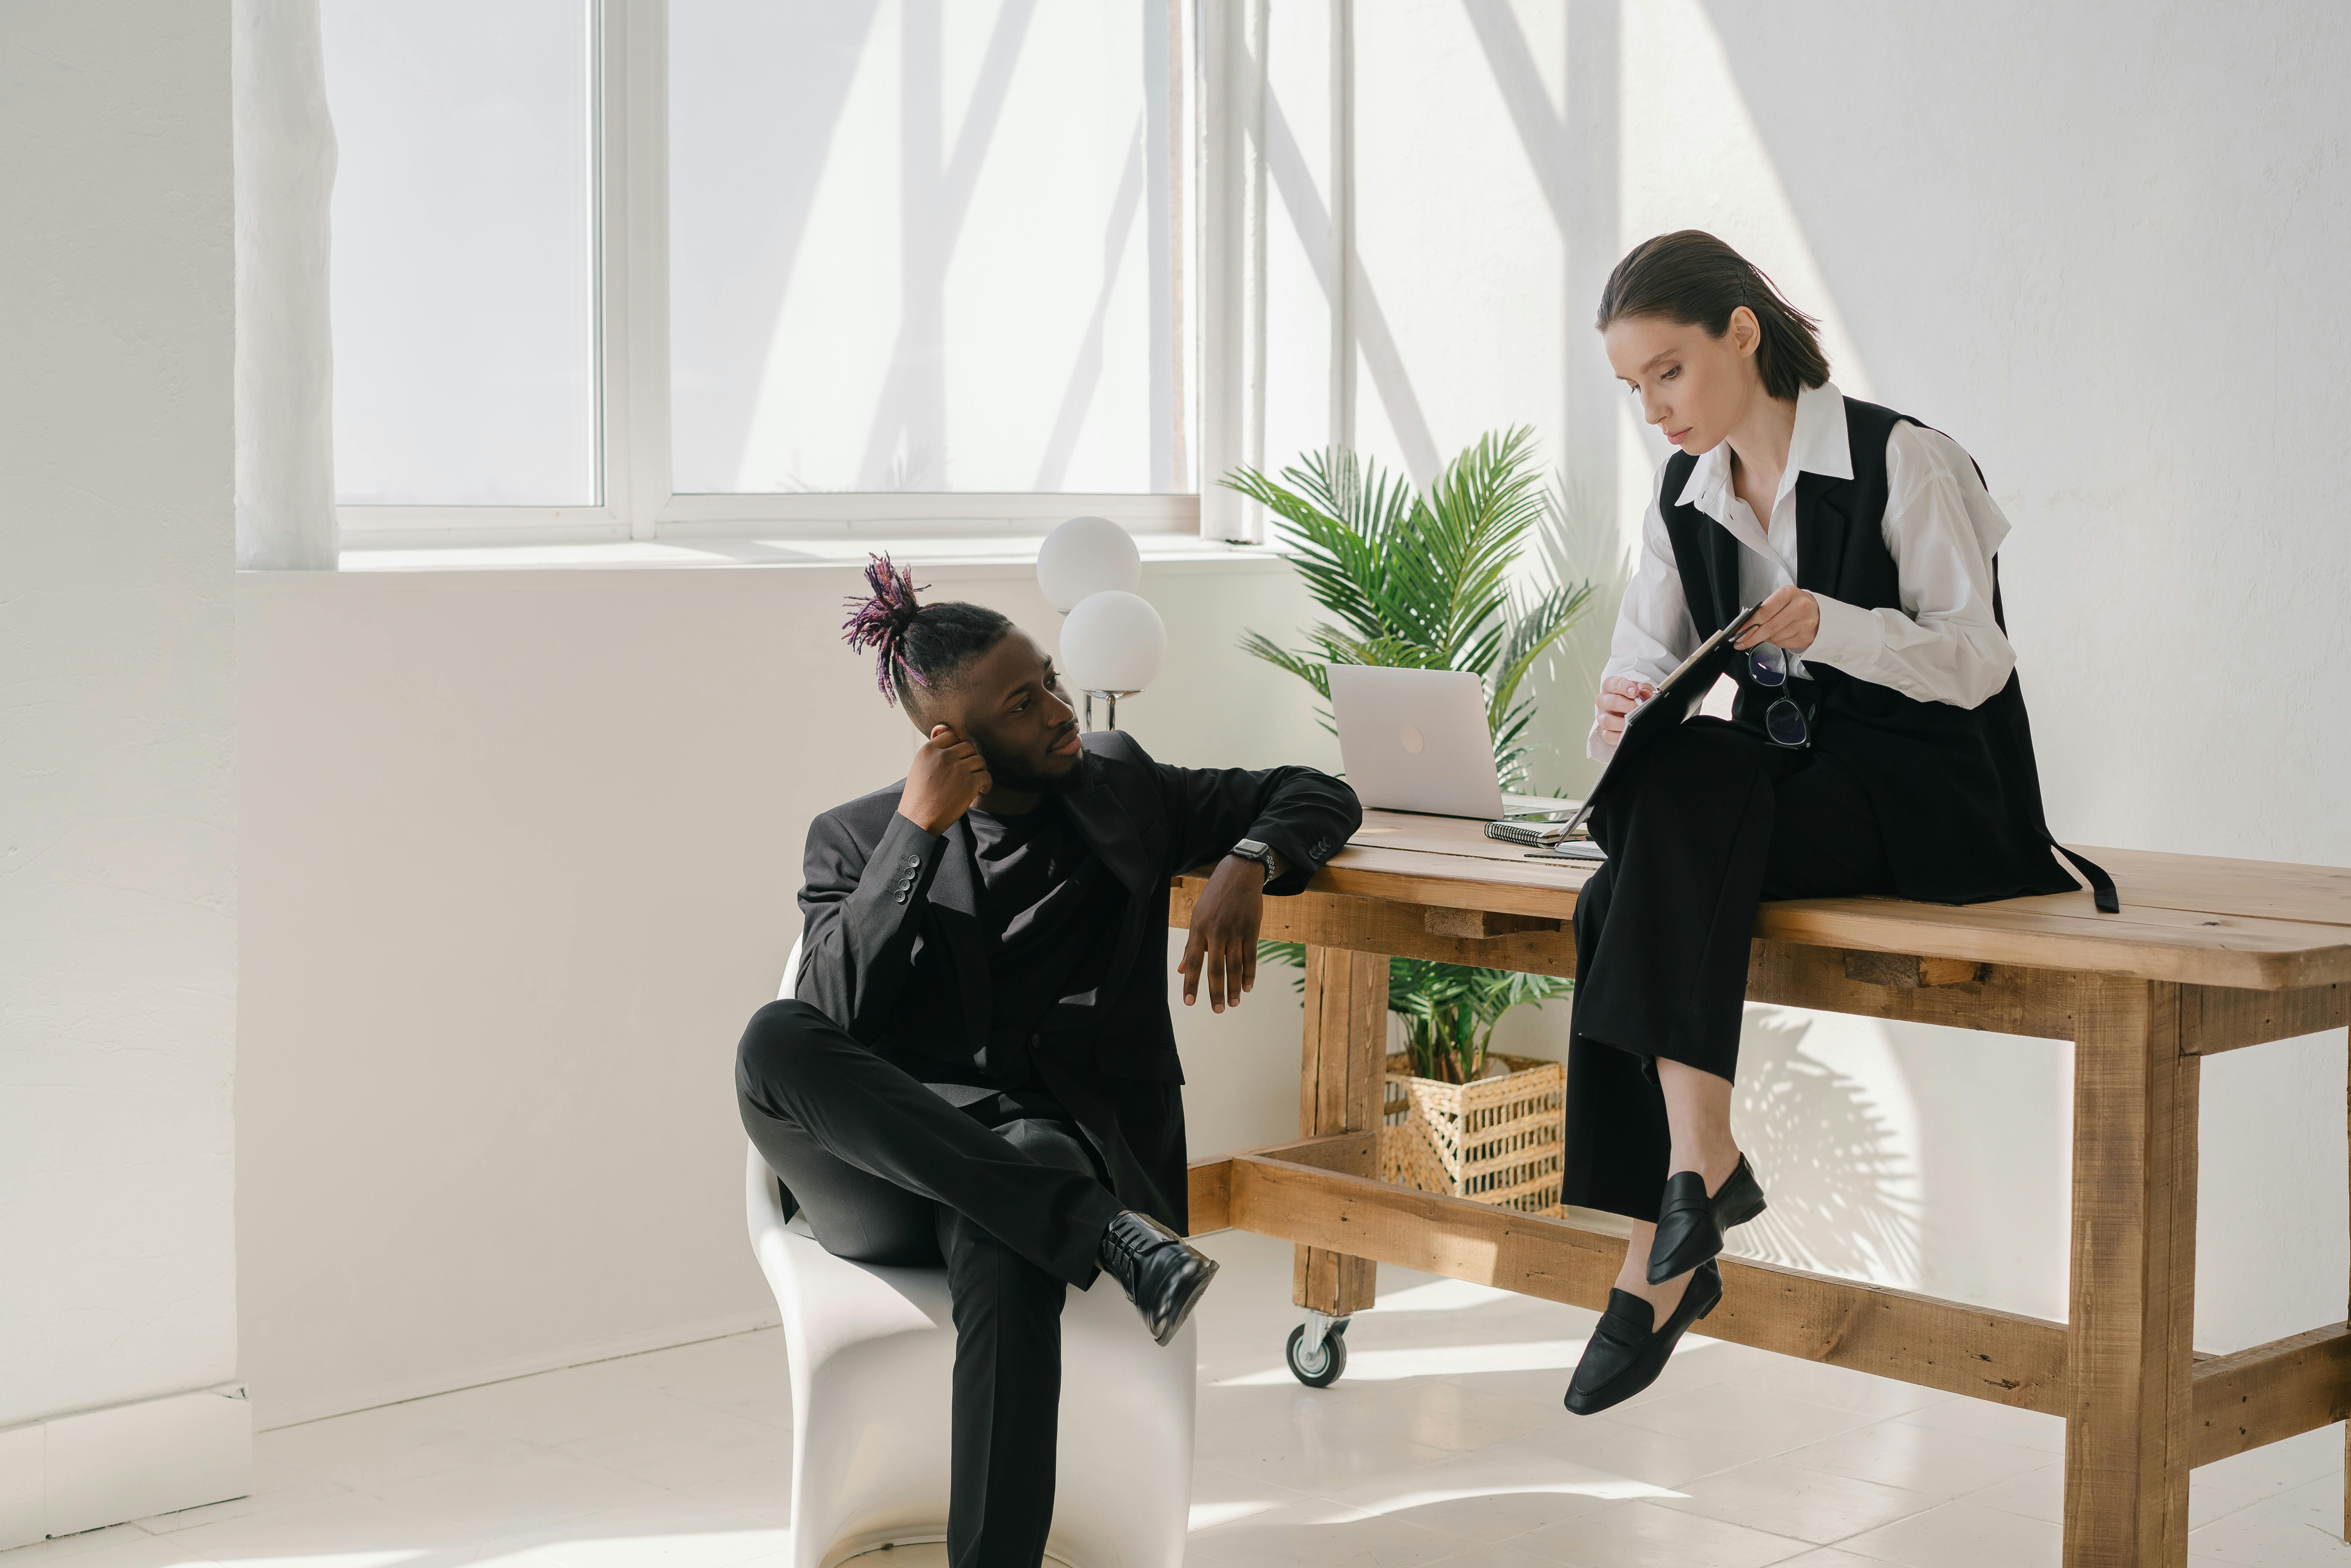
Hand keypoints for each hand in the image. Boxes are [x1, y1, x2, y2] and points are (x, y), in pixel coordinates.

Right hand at [899, 725, 992, 833]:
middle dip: (970, 758)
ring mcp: (958, 769)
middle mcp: (944, 756)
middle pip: (968, 746)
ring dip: (979, 770)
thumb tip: (946, 731)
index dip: (958, 745)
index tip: (959, 757)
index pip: (952, 735)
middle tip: (968, 771)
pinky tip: (982, 790)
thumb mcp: (920, 766)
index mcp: (929, 750)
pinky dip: (987, 783)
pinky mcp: (969, 784)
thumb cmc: (919, 796)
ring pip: (979, 760)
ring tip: (975, 781)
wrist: (918, 820)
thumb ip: (934, 751)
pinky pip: (986, 776)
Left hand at [1179, 855, 1264, 1012]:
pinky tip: (1248, 988)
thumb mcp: (1198, 916)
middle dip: (1216, 992)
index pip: (1194, 962)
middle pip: (1215, 968)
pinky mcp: (1252, 929)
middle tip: (1218, 1010)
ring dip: (1235, 987)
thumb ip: (1191, 945)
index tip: (1189, 1002)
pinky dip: (1250, 974)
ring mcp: (1236, 931)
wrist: (1239, 874)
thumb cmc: (1214, 898)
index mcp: (1199, 928)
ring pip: (1235, 966)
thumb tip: (1182, 970)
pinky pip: (1251, 956)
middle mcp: (1216, 931)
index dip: (1191, 984)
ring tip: (1234, 1003)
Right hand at [1595, 675, 1654, 745]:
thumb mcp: (1640, 689)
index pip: (1614, 684)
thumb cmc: (1633, 697)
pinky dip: (1619, 736)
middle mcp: (1603, 701)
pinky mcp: (1604, 731)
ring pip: (1607, 720)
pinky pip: (1608, 735)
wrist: (1629, 710)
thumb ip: (1644, 690)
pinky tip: (1629, 732)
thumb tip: (1646, 696)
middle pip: (1611, 702)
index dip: (1624, 687)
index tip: (1635, 691)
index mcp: (1610, 686)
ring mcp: (1602, 716)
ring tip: (1634, 722)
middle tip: (1637, 708)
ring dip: (1621, 722)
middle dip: (1625, 705)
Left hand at [1733, 585, 1819, 652]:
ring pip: (1775, 637)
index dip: (1749, 625)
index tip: (1738, 632)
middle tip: (1741, 642)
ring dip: (1766, 638)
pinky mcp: (1808, 636)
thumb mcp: (1780, 599)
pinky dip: (1777, 642)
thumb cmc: (1794, 604)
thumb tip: (1745, 624)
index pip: (1764, 612)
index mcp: (1788, 593)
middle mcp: (1799, 607)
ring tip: (1768, 633)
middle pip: (1769, 627)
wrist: (1818, 611)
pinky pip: (1784, 644)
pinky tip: (1780, 635)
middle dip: (1752, 637)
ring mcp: (1805, 622)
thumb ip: (1764, 609)